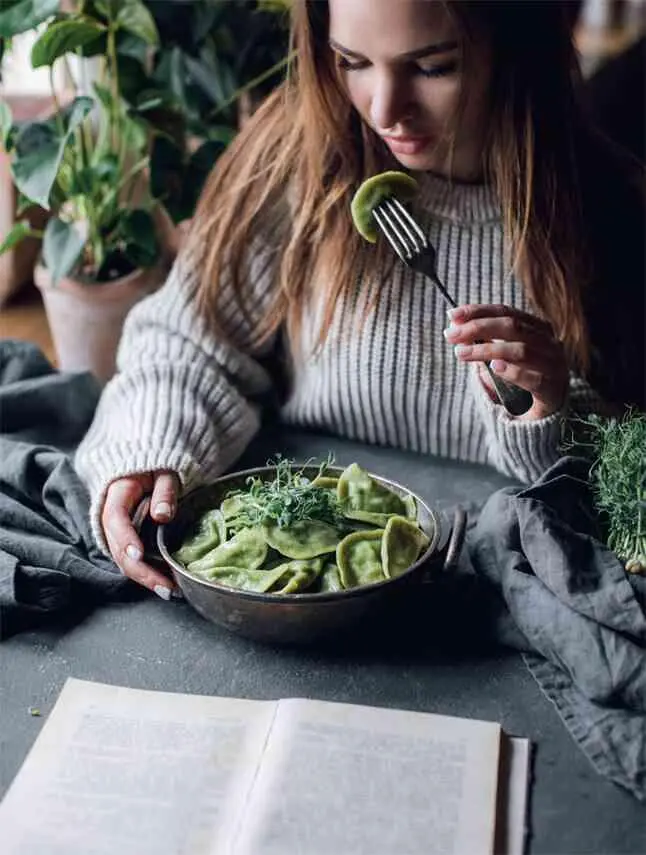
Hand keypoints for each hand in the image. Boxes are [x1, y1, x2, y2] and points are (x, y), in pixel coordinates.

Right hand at [102, 471, 179, 598]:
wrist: (146, 466)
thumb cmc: (156, 467)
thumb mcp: (165, 472)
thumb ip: (165, 491)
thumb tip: (162, 515)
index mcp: (116, 494)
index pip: (115, 519)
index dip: (125, 539)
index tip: (139, 556)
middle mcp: (110, 517)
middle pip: (118, 548)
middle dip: (140, 571)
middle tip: (166, 587)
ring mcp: (115, 531)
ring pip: (123, 559)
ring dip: (144, 577)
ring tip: (169, 590)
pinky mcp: (125, 539)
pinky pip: (131, 558)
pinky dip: (146, 572)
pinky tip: (164, 582)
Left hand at [443, 304, 568, 419]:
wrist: (550, 410)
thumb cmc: (525, 377)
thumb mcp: (503, 356)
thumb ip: (484, 342)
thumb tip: (455, 329)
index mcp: (538, 328)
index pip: (505, 312)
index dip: (478, 311)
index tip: (453, 315)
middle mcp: (549, 342)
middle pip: (512, 327)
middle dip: (478, 328)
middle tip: (451, 335)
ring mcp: (553, 365)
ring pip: (520, 350)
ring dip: (486, 350)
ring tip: (462, 353)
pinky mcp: (552, 389)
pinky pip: (532, 378)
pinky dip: (512, 371)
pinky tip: (494, 367)